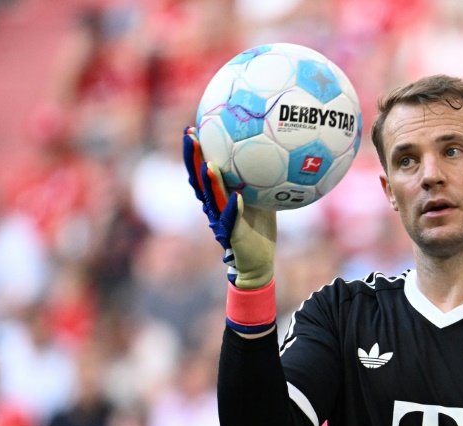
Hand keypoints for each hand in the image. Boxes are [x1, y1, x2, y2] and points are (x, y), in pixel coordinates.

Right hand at [183, 127, 276, 289]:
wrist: (259, 261)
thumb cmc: (259, 228)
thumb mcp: (260, 197)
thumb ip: (259, 178)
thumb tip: (271, 151)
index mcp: (218, 195)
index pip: (202, 168)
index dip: (196, 150)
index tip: (193, 127)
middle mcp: (214, 206)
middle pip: (198, 179)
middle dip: (193, 158)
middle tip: (191, 136)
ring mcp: (220, 220)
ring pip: (211, 198)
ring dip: (209, 181)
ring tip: (208, 165)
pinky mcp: (231, 234)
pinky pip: (231, 219)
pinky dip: (232, 208)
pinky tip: (236, 197)